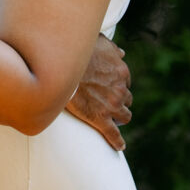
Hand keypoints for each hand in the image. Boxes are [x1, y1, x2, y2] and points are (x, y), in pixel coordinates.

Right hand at [66, 34, 132, 151]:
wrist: (62, 67)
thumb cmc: (78, 52)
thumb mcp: (100, 43)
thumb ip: (112, 49)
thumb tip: (122, 54)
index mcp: (121, 72)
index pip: (125, 83)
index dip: (118, 85)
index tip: (110, 87)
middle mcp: (120, 90)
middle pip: (126, 100)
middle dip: (119, 101)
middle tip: (108, 102)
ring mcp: (111, 106)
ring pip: (125, 116)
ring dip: (120, 117)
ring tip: (113, 119)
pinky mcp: (100, 118)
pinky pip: (113, 134)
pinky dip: (118, 141)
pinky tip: (119, 146)